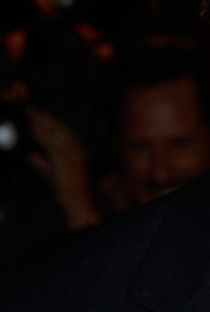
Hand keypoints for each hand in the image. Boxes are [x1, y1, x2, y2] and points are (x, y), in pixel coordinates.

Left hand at [26, 106, 102, 229]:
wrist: (77, 203)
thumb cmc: (68, 190)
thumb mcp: (51, 174)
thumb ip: (41, 163)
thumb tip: (29, 154)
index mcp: (74, 150)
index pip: (62, 130)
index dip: (49, 121)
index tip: (37, 114)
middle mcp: (75, 148)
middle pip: (60, 127)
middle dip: (45, 117)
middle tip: (31, 109)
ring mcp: (71, 153)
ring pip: (57, 132)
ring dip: (43, 122)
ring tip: (31, 115)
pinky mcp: (65, 159)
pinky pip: (53, 143)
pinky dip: (43, 134)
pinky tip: (34, 128)